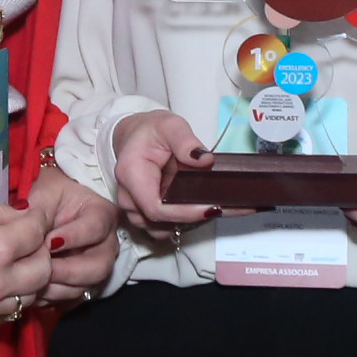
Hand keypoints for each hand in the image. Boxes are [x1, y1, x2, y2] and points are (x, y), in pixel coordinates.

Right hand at [0, 196, 51, 331]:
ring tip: (15, 262)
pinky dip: (9, 299)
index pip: (39, 234)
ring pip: (29, 297)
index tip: (37, 215)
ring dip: (28, 278)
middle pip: (44, 270)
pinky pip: (6, 315)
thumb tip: (24, 217)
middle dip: (41, 251)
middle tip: (28, 239)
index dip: (41, 219)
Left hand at [24, 166, 117, 306]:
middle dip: (68, 270)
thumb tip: (31, 228)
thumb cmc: (53, 197)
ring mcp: (98, 267)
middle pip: (98, 267)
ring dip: (59, 287)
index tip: (49, 241)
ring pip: (86, 287)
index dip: (74, 236)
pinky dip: (54, 299)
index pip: (96, 228)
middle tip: (42, 267)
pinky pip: (73, 300)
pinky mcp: (84, 285)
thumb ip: (40, 207)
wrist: (56, 210)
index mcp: (103, 214)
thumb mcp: (46, 190)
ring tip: (33, 280)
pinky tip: (34, 292)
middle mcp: (107, 244)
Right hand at [110, 109, 219, 236]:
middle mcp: (128, 198)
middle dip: (195, 219)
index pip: (155, 208)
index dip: (184, 213)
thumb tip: (204, 159)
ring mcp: (134, 210)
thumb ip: (185, 141)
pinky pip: (165, 228)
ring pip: (164, 230)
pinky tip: (203, 207)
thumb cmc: (150, 132)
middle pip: (161, 223)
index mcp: (131, 175)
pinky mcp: (144, 216)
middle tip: (227, 206)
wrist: (136, 137)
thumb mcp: (170, 125)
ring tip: (218, 205)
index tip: (211, 207)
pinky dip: (185, 222)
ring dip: (191, 222)